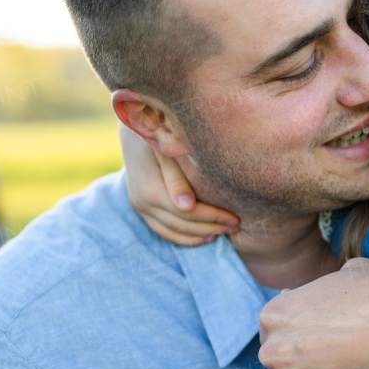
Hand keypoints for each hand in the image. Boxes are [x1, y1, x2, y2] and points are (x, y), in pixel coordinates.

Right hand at [120, 123, 238, 245]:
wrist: (134, 132)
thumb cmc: (159, 136)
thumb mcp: (168, 151)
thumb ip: (177, 178)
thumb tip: (187, 206)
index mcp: (152, 190)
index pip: (189, 213)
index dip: (214, 217)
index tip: (235, 219)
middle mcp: (143, 203)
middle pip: (182, 225)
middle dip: (211, 228)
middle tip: (234, 227)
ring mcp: (140, 207)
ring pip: (172, 232)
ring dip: (198, 236)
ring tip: (222, 234)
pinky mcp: (140, 208)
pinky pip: (162, 230)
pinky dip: (182, 237)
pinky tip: (202, 237)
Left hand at [259, 258, 368, 368]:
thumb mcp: (352, 273)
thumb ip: (327, 287)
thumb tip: (326, 291)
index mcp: (276, 314)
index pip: (273, 329)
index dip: (298, 335)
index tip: (320, 341)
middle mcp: (274, 352)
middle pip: (277, 364)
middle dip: (300, 366)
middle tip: (334, 365)